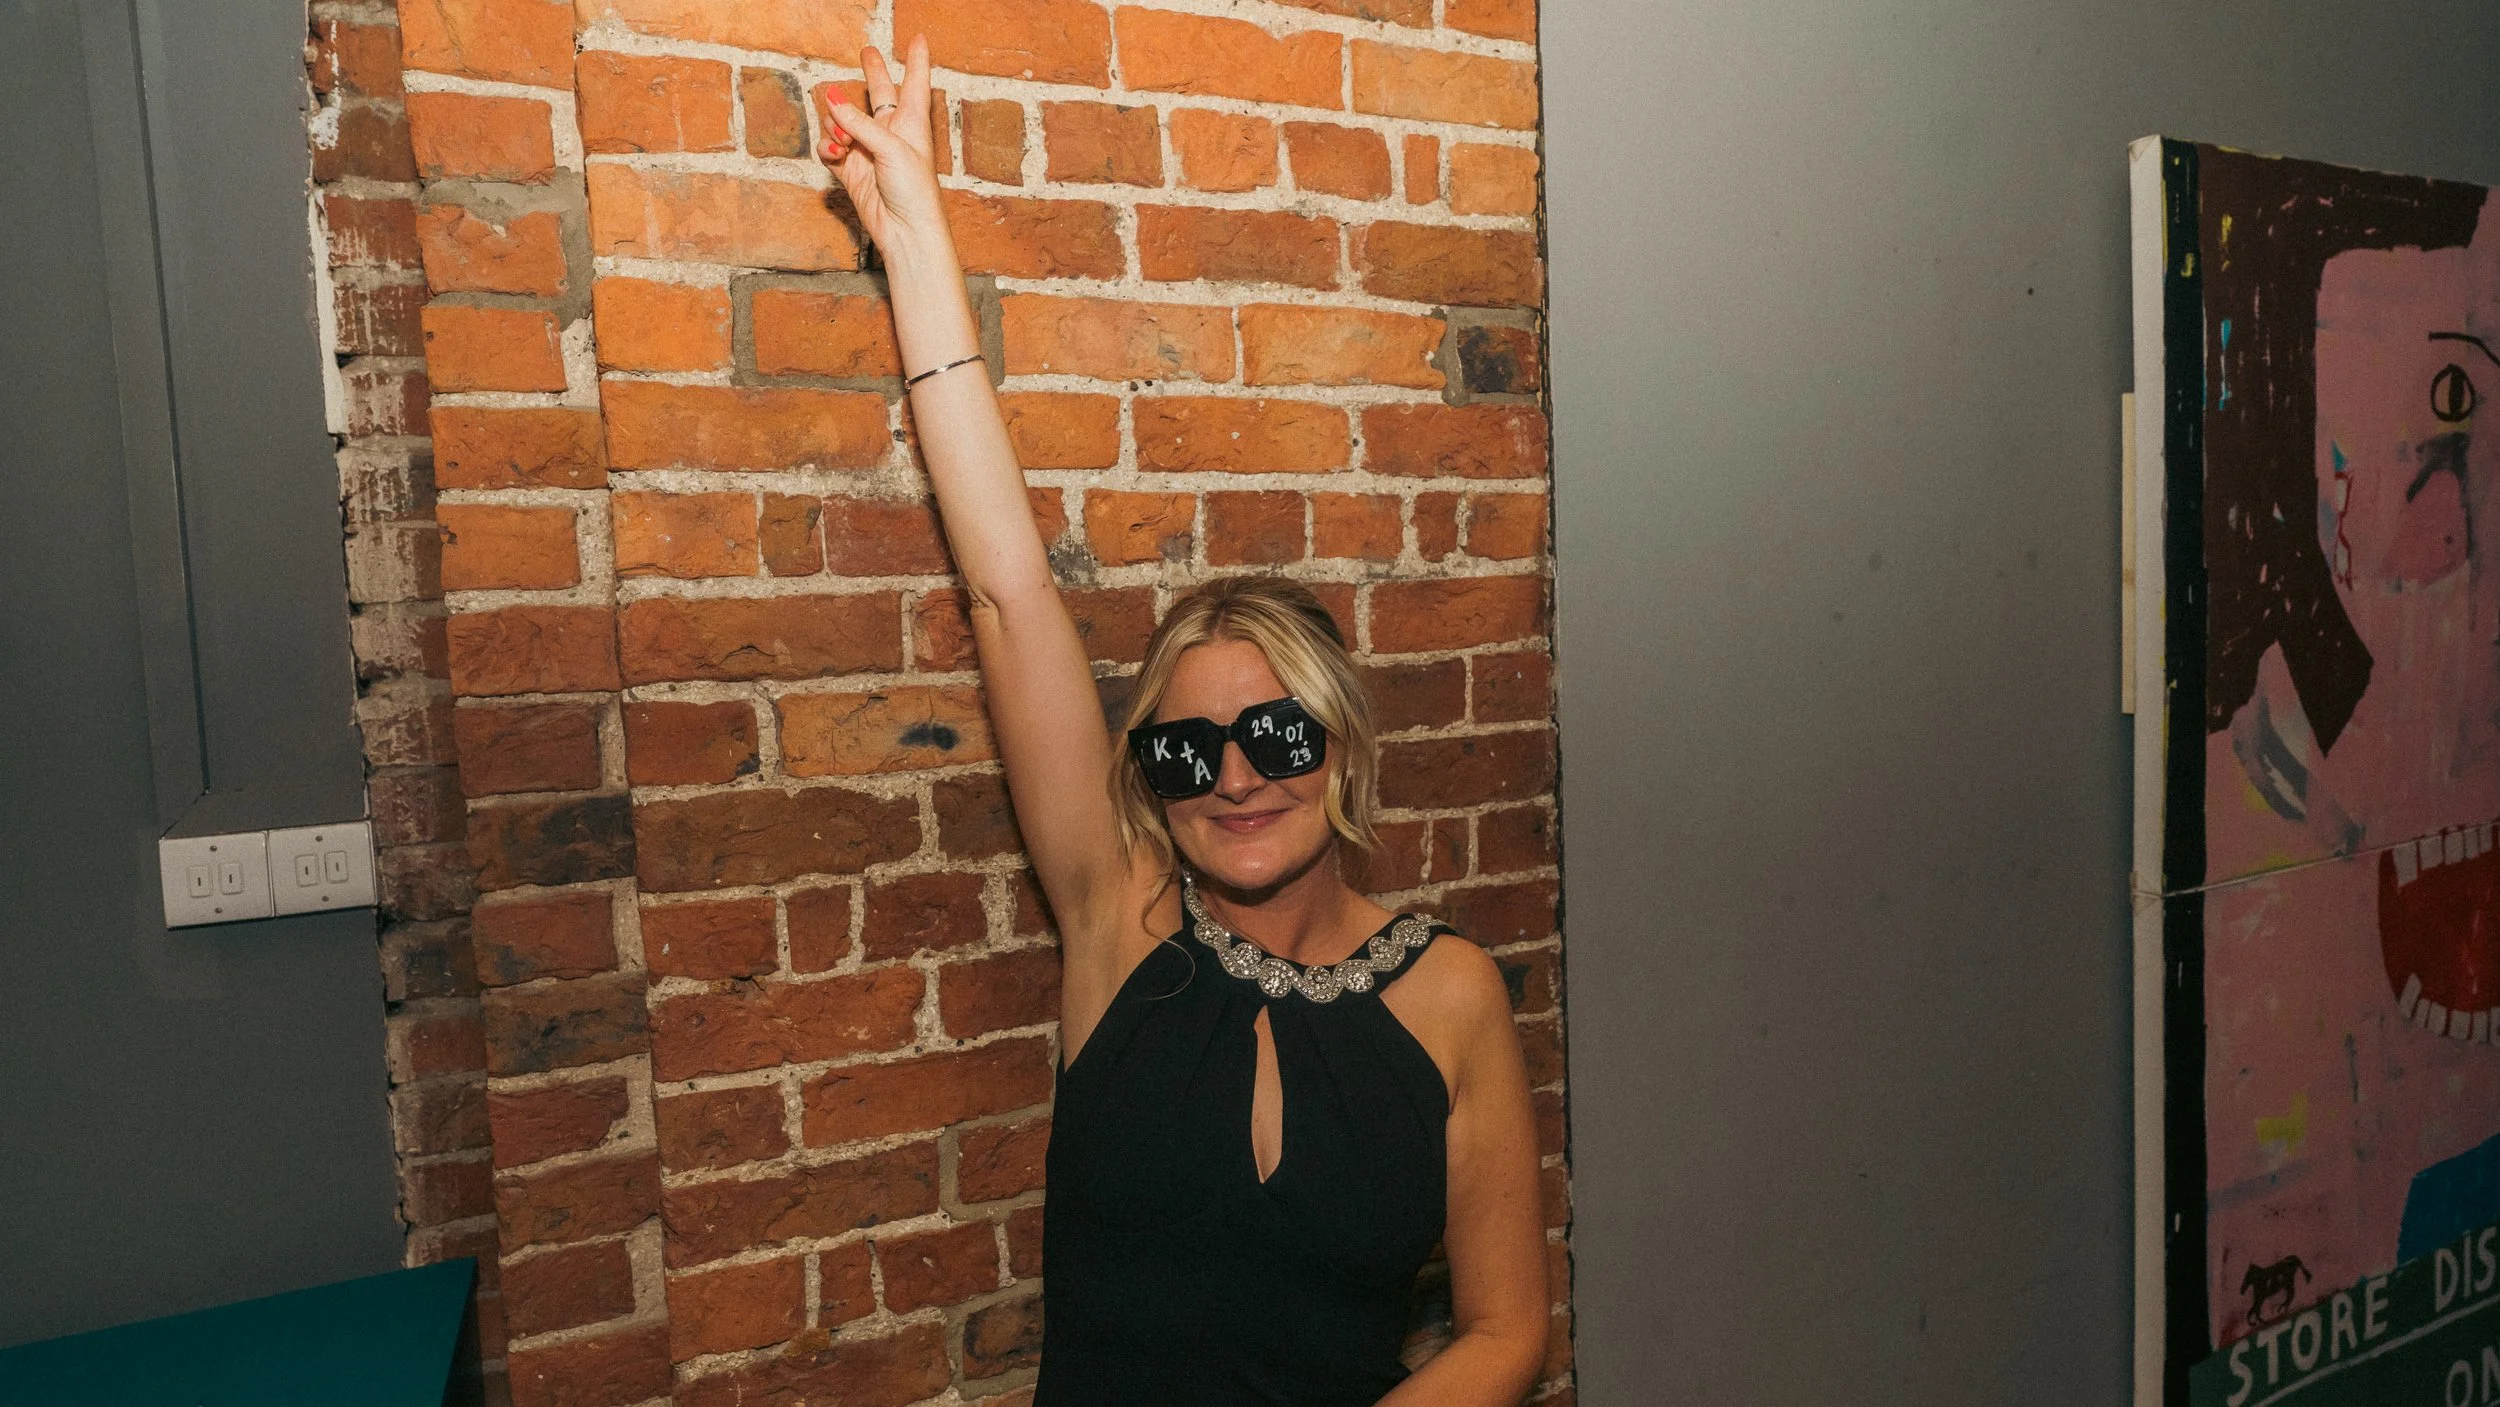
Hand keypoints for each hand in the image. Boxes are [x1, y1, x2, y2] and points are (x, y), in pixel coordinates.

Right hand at [817, 38, 946, 257]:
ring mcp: (869, 149)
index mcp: (912, 121)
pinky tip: (833, 152)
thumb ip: (859, 123)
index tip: (919, 38)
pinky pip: (830, 147)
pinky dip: (827, 146)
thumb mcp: (891, 148)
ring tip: (842, 139)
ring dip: (836, 123)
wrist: (905, 231)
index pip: (915, 83)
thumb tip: (830, 98)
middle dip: (872, 72)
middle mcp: (890, 132)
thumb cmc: (914, 190)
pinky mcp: (851, 169)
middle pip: (879, 92)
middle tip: (866, 51)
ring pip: (843, 120)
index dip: (916, 60)